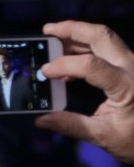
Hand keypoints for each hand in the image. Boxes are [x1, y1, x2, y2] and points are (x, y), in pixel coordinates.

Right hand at [37, 20, 133, 162]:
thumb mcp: (104, 137)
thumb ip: (72, 125)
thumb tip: (42, 120)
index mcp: (127, 85)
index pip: (92, 65)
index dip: (65, 65)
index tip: (45, 71)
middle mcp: (132, 68)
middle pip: (102, 36)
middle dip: (73, 29)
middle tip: (47, 30)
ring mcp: (132, 65)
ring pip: (105, 39)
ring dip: (78, 36)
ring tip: (53, 40)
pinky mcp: (129, 69)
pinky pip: (106, 51)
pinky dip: (85, 50)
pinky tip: (68, 66)